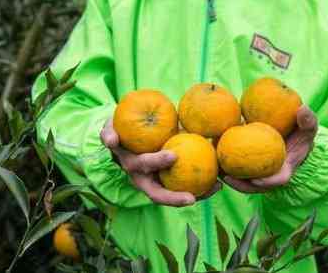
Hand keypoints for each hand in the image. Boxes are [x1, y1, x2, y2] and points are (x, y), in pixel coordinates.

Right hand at [100, 119, 221, 205]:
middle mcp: (144, 179)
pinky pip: (184, 188)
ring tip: (215, 189)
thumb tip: (110, 141)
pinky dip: (201, 188)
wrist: (123, 141)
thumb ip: (109, 134)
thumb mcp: (109, 130)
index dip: (156, 163)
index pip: (143, 167)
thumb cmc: (120, 132)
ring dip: (195, 195)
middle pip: (158, 194)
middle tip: (192, 197)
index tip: (173, 155)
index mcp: (132, 167)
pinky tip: (219, 182)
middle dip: (173, 198)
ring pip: (174, 195)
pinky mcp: (168, 183)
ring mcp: (156, 183)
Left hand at [223, 105, 317, 192]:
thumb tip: (302, 109)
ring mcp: (257, 175)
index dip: (267, 183)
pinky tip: (212, 153)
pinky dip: (223, 164)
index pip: (277, 180)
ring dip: (226, 176)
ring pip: (240, 180)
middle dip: (239, 185)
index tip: (256, 181)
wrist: (291, 140)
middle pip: (253, 186)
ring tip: (214, 169)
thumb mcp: (307, 128)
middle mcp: (269, 176)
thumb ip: (307, 121)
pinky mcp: (247, 169)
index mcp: (284, 170)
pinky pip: (234, 169)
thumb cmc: (300, 135)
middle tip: (226, 177)